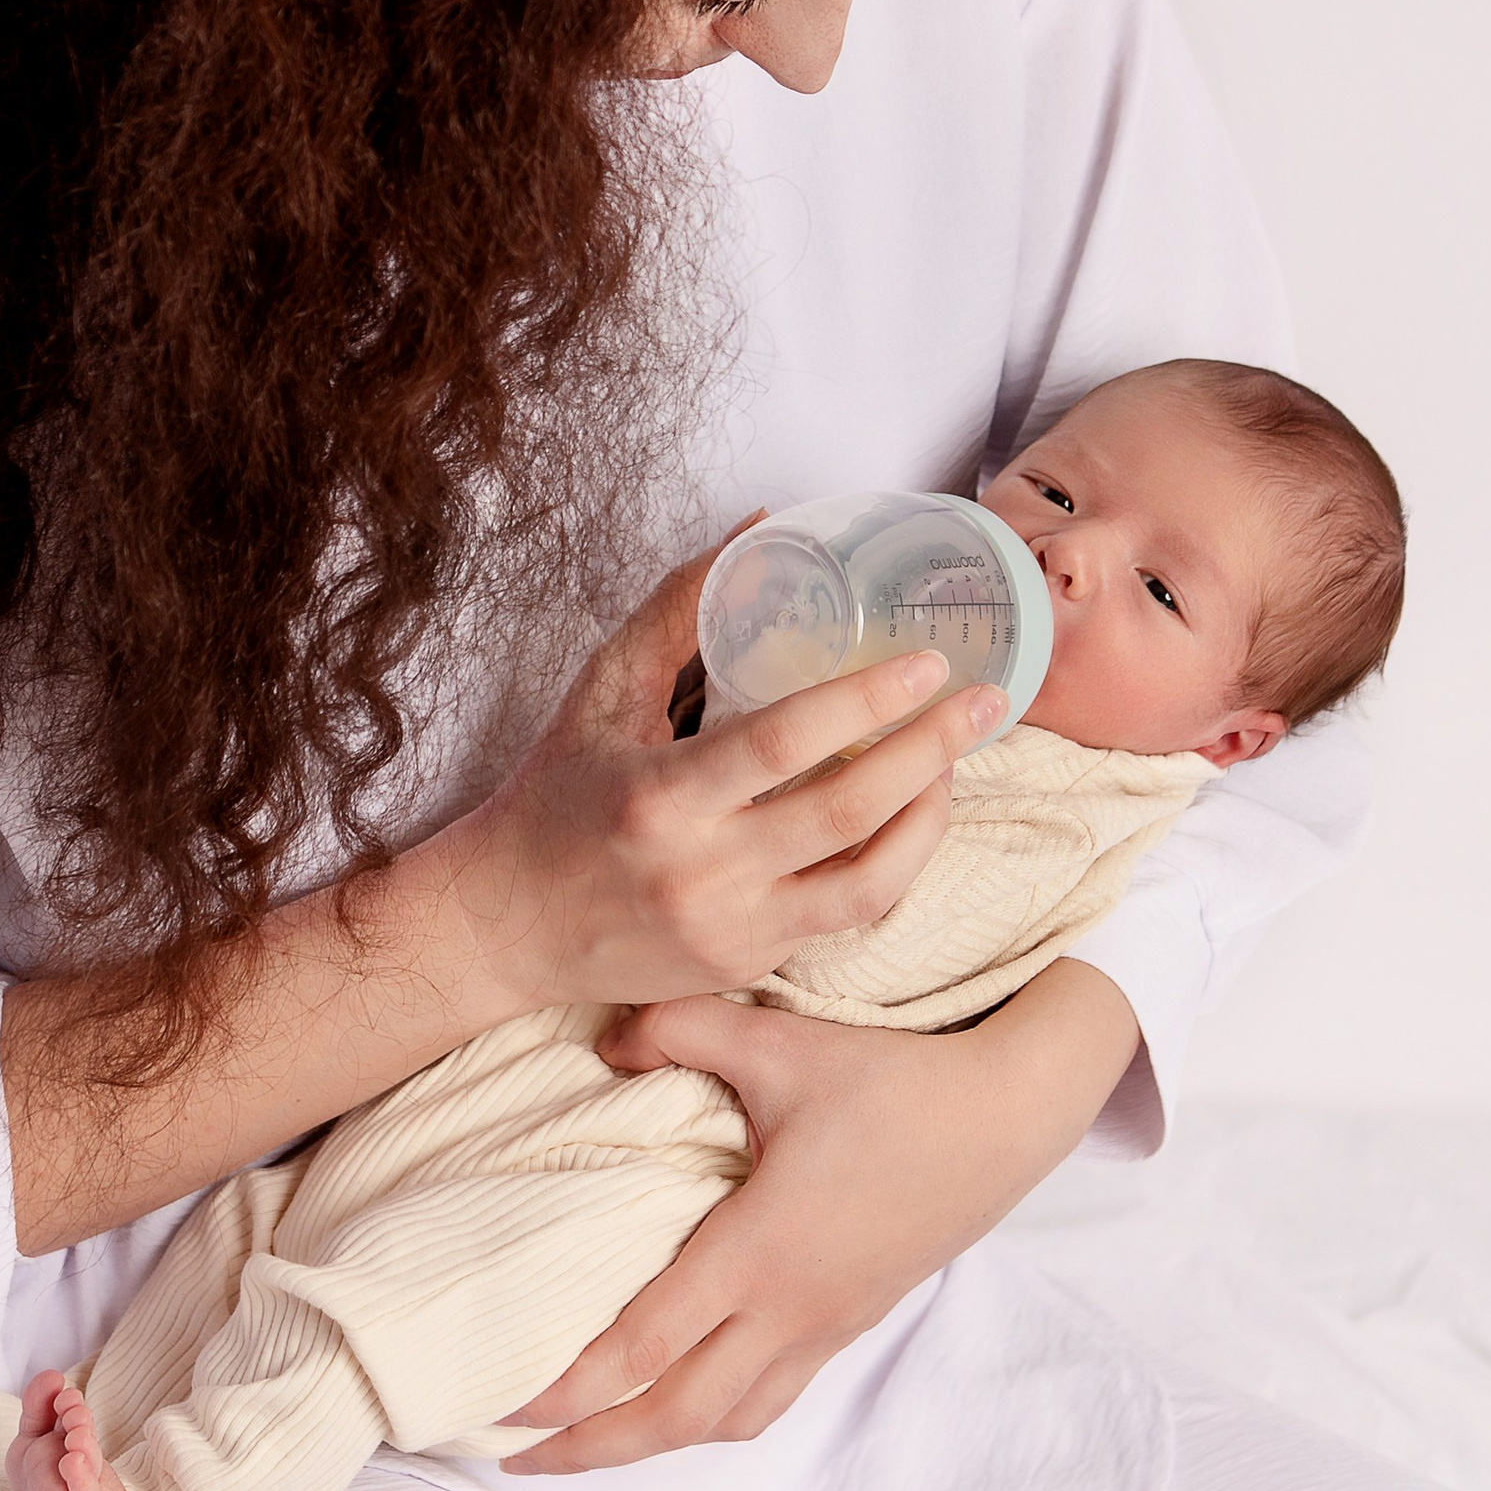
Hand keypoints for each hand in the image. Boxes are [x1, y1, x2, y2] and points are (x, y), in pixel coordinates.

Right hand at [441, 543, 1005, 1014]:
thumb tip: (762, 526)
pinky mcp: (748, 964)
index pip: (783, 743)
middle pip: (848, 812)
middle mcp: (702, 873)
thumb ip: (679, 608)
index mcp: (660, 797)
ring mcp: (732, 930)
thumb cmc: (553, 797)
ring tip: (957, 761)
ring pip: (869, 883)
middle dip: (933, 750)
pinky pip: (844, 913)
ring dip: (930, 818)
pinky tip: (911, 814)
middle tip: (985, 700)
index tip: (926, 662)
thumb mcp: (601, 691)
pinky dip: (891, 860)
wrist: (504, 927)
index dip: (865, 702)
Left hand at [498, 956, 1143, 1468]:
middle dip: (592, 1447)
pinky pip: (772, 1397)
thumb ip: (681, 1028)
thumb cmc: (897, 1079)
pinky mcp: (855, 1319)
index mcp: (759, 1250)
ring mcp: (828, 1323)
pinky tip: (687, 1402)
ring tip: (591, 1443)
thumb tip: (608, 1038)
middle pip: (676, 1414)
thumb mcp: (781, 1039)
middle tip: (516, 1459)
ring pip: (728, 1419)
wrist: (1010, 1116)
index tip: (505, 1408)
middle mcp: (790, 1307)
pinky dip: (715, 1418)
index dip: (568, 1387)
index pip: (643, 1345)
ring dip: (653, 1443)